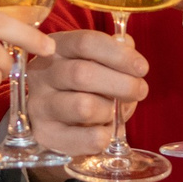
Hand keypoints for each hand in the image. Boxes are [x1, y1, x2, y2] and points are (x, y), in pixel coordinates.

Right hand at [19, 28, 148, 177]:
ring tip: (115, 112)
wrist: (53, 116)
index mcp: (56, 48)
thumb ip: (114, 51)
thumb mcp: (94, 60)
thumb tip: (128, 45)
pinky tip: (107, 131)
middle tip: (140, 91)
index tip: (142, 68)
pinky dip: (103, 135)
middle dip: (122, 84)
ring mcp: (40, 105)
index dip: (119, 55)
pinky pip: (82, 138)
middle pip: (83, 74)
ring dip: (109, 110)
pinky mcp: (45, 133)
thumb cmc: (81, 83)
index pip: (86, 43)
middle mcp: (42, 74)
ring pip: (83, 107)